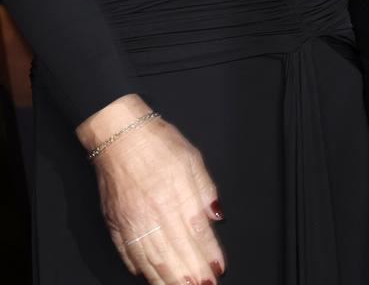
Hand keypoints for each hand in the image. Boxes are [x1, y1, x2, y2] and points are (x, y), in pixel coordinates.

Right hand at [79, 99, 224, 283]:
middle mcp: (153, 212)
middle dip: (191, 275)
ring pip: (152, 261)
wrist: (118, 134)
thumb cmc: (156, 142)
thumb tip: (217, 216)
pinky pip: (129, 255)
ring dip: (168, 280)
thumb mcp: (191, 157)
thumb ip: (205, 189)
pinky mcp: (115, 224)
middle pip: (175, 254)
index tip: (217, 270)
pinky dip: (142, 270)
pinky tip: (152, 277)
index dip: (208, 256)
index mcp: (175, 194)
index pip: (197, 234)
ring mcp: (132, 221)